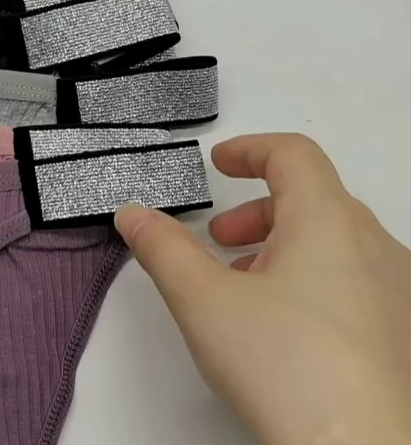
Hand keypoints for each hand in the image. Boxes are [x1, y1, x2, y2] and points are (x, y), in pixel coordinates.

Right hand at [115, 133, 410, 444]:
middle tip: (218, 240)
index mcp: (327, 219)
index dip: (250, 149)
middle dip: (258, 211)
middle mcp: (373, 243)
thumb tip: (135, 214)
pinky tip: (285, 326)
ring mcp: (397, 287)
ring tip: (244, 290)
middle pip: (314, 198)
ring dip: (285, 247)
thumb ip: (163, 249)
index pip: (293, 154)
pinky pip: (358, 280)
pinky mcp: (401, 328)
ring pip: (337, 241)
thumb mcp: (202, 301)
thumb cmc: (289, 369)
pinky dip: (316, 279)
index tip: (219, 162)